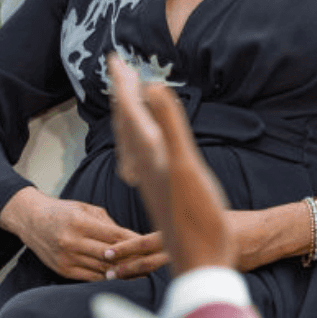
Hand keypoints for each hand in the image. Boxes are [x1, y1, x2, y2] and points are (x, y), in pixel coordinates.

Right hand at [0, 187, 139, 280]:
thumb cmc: (63, 211)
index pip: (114, 236)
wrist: (31, 220)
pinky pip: (89, 277)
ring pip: (101, 269)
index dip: (134, 242)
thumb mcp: (86, 209)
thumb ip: (108, 224)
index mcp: (80, 223)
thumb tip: (131, 238)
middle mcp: (72, 242)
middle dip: (132, 258)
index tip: (150, 245)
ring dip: (122, 271)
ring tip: (141, 272)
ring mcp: (66, 258)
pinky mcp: (62, 270)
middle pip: (110, 255)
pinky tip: (120, 277)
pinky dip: (106, 277)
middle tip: (151, 261)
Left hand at [107, 54, 235, 273]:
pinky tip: (144, 149)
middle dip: (122, 95)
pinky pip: (141, 157)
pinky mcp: (160, 191)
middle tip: (117, 69)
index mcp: (150, 155)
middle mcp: (145, 166)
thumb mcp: (186, 166)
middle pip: (126, 124)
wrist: (202, 260)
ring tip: (128, 100)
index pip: (130, 111)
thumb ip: (169, 126)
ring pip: (132, 142)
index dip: (123, 83)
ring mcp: (151, 180)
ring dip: (128, 116)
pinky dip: (139, 142)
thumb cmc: (198, 217)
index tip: (114, 57)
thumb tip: (151, 86)